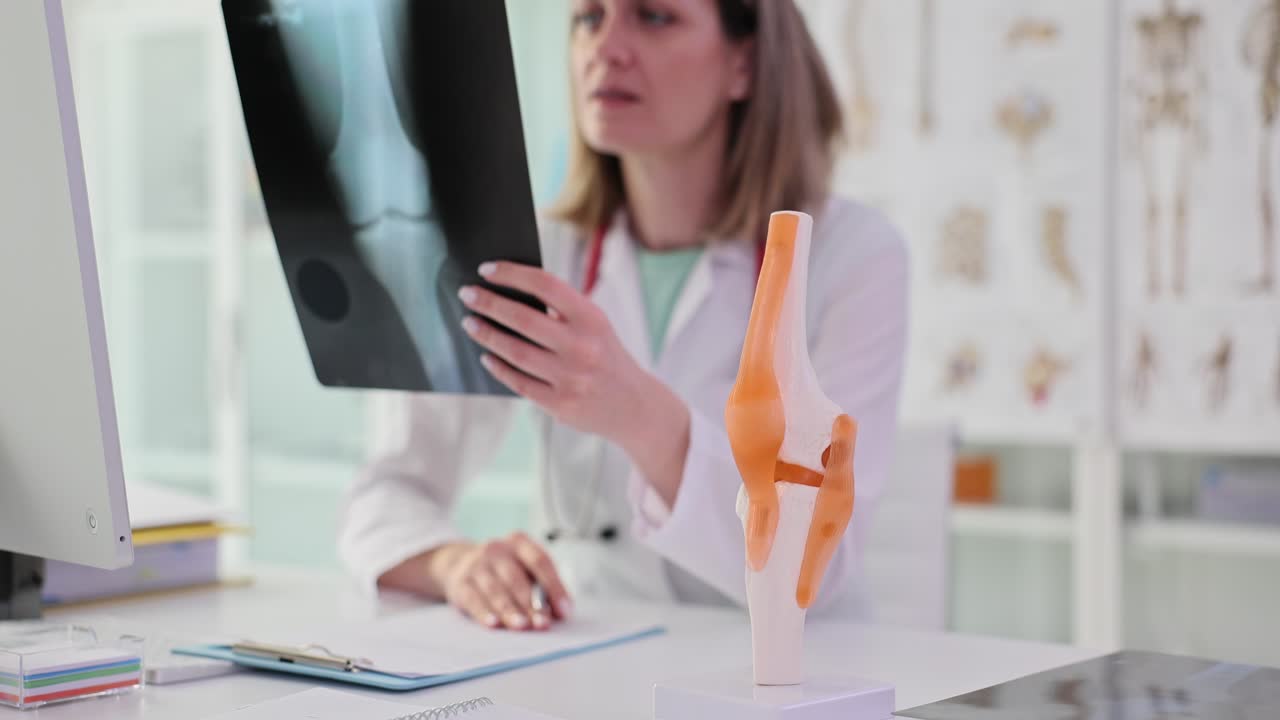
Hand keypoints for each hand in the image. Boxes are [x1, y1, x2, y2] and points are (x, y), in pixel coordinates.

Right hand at [435, 533, 571, 631]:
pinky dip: (484, 613)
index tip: (564, 610)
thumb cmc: (503, 570)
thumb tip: (561, 612)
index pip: (540, 561)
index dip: (554, 587)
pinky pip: (474, 598)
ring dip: (510, 610)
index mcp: (519, 542)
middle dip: (532, 604)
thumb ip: (543, 588)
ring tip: (522, 626)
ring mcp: (477, 564)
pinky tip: (494, 624)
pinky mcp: (460, 582)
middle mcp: (497, 549)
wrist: (460, 562)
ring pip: (496, 590)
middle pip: (518, 578)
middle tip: (543, 624)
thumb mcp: (523, 569)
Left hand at [458, 262, 655, 445]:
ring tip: (470, 323)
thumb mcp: (595, 325)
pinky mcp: (560, 404)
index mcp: (592, 318)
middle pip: (523, 319)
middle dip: (489, 304)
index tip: (486, 270)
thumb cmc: (605, 355)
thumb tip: (508, 292)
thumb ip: (562, 310)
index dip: (512, 274)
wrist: (634, 405)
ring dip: (487, 335)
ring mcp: (570, 378)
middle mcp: (582, 347)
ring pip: (515, 352)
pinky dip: (498, 367)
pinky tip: (487, 355)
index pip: (545, 285)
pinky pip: (519, 382)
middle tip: (467, 295)